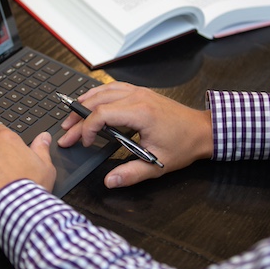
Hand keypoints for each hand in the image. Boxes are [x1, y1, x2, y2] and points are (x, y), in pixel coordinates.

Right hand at [58, 82, 212, 188]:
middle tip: (66, 132)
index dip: (86, 129)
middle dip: (78, 117)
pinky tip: (90, 101)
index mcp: (140, 113)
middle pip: (97, 102)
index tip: (84, 143)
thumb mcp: (157, 165)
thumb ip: (131, 174)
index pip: (101, 114)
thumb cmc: (183, 145)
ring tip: (71, 115)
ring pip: (103, 90)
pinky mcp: (141, 92)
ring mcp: (139, 92)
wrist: (203, 130)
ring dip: (85, 102)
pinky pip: (113, 87)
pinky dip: (98, 94)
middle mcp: (137, 97)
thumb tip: (109, 181)